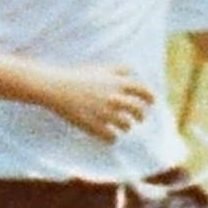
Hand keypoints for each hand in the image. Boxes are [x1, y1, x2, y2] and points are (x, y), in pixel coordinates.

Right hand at [32, 67, 155, 142]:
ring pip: (126, 125)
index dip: (150, 98)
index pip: (143, 91)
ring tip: (124, 128)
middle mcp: (115, 98)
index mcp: (118, 83)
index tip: (151, 103)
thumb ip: (119, 70)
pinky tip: (111, 137)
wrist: (56, 88)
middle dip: (141, 116)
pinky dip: (113, 138)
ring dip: (127, 127)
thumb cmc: (78, 77)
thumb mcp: (101, 68)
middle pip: (138, 110)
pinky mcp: (93, 124)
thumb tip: (132, 72)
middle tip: (139, 119)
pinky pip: (110, 136)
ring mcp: (104, 112)